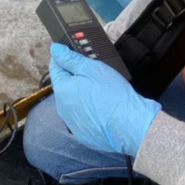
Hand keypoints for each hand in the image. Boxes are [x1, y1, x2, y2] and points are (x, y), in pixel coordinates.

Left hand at [48, 43, 160, 157]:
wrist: (129, 125)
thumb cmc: (112, 95)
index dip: (63, 58)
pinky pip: (83, 117)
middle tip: (93, 72)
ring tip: (101, 91)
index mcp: (62, 90)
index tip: (71, 53)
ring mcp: (72, 123)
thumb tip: (55, 50)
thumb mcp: (91, 68)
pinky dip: (89, 110)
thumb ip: (70, 58)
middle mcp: (62, 108)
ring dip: (82, 94)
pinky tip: (102, 107)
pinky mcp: (83, 134)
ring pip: (73, 102)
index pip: (55, 68)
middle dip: (75, 77)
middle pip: (65, 85)